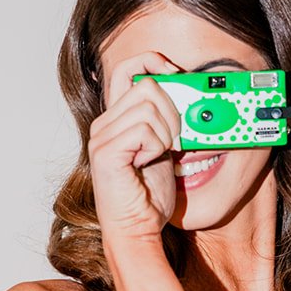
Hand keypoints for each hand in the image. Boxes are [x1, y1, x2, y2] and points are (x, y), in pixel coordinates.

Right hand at [88, 52, 185, 240]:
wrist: (136, 228)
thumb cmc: (148, 196)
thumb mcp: (163, 148)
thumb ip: (166, 121)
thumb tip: (188, 95)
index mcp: (117, 119)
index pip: (128, 68)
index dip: (153, 61)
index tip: (176, 73)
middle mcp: (105, 123)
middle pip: (147, 85)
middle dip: (172, 109)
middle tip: (174, 138)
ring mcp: (102, 137)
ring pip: (149, 105)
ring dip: (166, 131)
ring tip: (160, 154)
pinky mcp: (106, 152)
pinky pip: (144, 129)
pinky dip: (156, 146)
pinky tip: (148, 162)